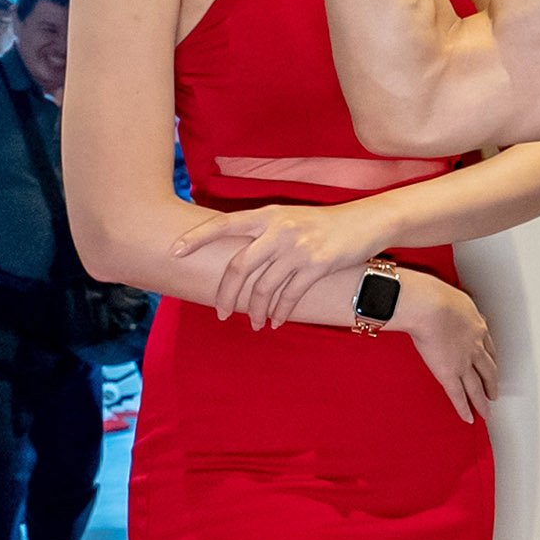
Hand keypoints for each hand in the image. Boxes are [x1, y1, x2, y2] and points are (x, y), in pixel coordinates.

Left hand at [176, 201, 381, 331]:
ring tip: (255, 324)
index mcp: (267, 216)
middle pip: (239, 267)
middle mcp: (278, 230)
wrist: (366, 222)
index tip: (174, 251)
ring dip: (256, 311)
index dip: (196, 238)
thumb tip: (236, 258)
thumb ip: (263, 233)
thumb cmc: (323, 224)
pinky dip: (280, 312)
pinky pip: (289, 296)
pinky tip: (276, 322)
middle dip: (226, 294)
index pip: (223, 224)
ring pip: (264, 287)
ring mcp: (297, 248)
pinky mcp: (316, 265)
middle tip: (221, 313)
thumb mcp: (289, 219)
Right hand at [391, 270, 499, 420]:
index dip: (491, 359)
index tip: (492, 365)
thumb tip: (452, 306)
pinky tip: (469, 418)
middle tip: (494, 393)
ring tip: (486, 412)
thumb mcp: (455, 297)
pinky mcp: (449, 373)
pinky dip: (464, 408)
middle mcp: (476, 347)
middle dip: (492, 383)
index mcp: (478, 327)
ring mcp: (464, 362)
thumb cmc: (437, 296)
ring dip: (482, 401)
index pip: (488, 347)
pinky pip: (459, 395)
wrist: (431, 306)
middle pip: (488, 370)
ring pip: (477, 386)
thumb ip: (456, 306)